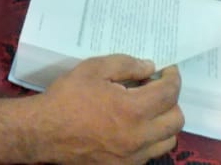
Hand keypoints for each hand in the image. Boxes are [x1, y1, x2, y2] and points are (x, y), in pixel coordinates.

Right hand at [36, 56, 182, 163]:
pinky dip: (151, 138)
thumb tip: (149, 67)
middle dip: (171, 99)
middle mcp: (139, 136)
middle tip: (155, 87)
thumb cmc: (67, 97)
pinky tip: (134, 126)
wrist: (44, 131)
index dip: (173, 78)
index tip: (168, 69)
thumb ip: (125, 64)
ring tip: (148, 108)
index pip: (169, 93)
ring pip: (168, 139)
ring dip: (164, 121)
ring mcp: (133, 156)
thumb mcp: (93, 69)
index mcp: (133, 109)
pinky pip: (151, 153)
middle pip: (176, 119)